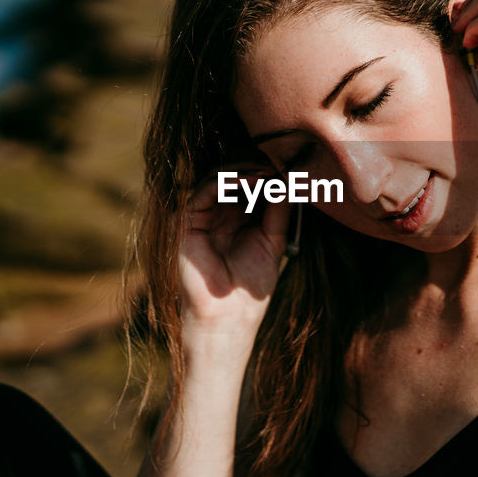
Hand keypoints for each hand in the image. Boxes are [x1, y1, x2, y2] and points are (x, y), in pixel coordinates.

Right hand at [177, 164, 292, 345]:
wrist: (229, 317)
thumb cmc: (251, 286)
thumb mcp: (272, 241)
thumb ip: (278, 210)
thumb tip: (290, 178)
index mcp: (235, 218)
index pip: (249, 184)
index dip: (268, 171)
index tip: (291, 164)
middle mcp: (216, 213)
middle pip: (234, 176)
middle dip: (258, 165)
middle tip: (280, 159)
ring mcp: (200, 216)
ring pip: (219, 177)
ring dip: (246, 168)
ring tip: (269, 167)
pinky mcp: (186, 221)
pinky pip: (206, 189)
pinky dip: (229, 179)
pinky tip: (253, 177)